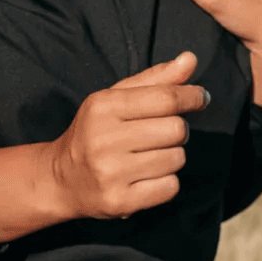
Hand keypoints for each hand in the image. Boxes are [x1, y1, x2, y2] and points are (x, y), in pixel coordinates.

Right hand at [0, 53, 208, 241]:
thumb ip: (155, 79)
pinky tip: (146, 177)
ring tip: (149, 156)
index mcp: (103, 107)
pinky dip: (166, 182)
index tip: (200, 98)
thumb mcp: (115, 98)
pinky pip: (170, 187)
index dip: (191, 96)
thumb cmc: (95, 131)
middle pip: (176, 130)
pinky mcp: (120, 202)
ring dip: (171, 157)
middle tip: (161, 134)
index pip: (165, 98)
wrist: (61, 178)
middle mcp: (104, 139)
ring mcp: (111, 173)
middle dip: (177, 130)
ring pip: (176, 159)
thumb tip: (190, 59)